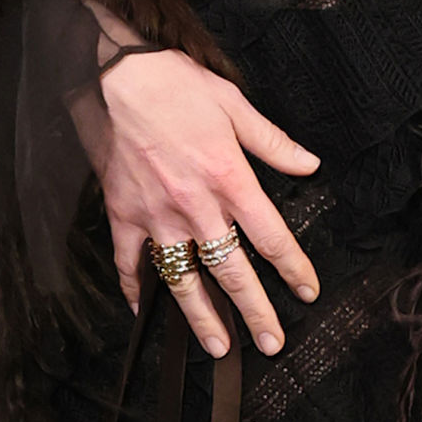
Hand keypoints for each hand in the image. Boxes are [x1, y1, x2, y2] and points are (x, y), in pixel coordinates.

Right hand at [78, 49, 320, 356]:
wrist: (113, 73)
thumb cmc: (174, 83)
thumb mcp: (234, 104)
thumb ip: (272, 143)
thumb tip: (309, 164)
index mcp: (229, 179)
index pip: (271, 238)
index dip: (294, 269)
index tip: (308, 291)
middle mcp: (196, 206)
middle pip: (232, 272)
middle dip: (255, 312)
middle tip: (271, 343)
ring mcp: (156, 215)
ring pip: (183, 279)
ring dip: (202, 317)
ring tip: (218, 347)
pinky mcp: (123, 213)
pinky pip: (129, 261)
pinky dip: (135, 287)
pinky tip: (143, 309)